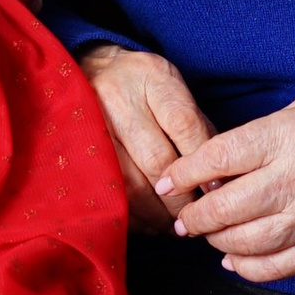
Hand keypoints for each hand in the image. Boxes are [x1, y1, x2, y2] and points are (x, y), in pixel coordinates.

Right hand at [79, 45, 215, 234]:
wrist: (91, 68)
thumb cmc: (142, 85)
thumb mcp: (173, 88)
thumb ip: (196, 127)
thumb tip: (218, 179)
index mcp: (152, 78)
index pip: (184, 126)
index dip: (202, 165)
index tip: (216, 191)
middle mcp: (119, 98)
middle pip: (157, 160)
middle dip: (180, 199)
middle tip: (195, 218)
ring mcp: (93, 123)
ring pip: (130, 182)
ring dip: (155, 212)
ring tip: (172, 226)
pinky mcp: (76, 147)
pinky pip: (107, 190)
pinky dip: (130, 213)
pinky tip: (145, 221)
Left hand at [154, 89, 294, 280]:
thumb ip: (260, 131)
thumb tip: (215, 159)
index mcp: (289, 137)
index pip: (219, 158)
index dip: (184, 172)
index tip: (167, 180)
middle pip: (226, 207)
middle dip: (195, 216)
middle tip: (184, 218)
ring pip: (247, 241)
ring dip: (217, 242)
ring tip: (207, 235)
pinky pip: (277, 266)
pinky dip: (248, 268)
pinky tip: (234, 258)